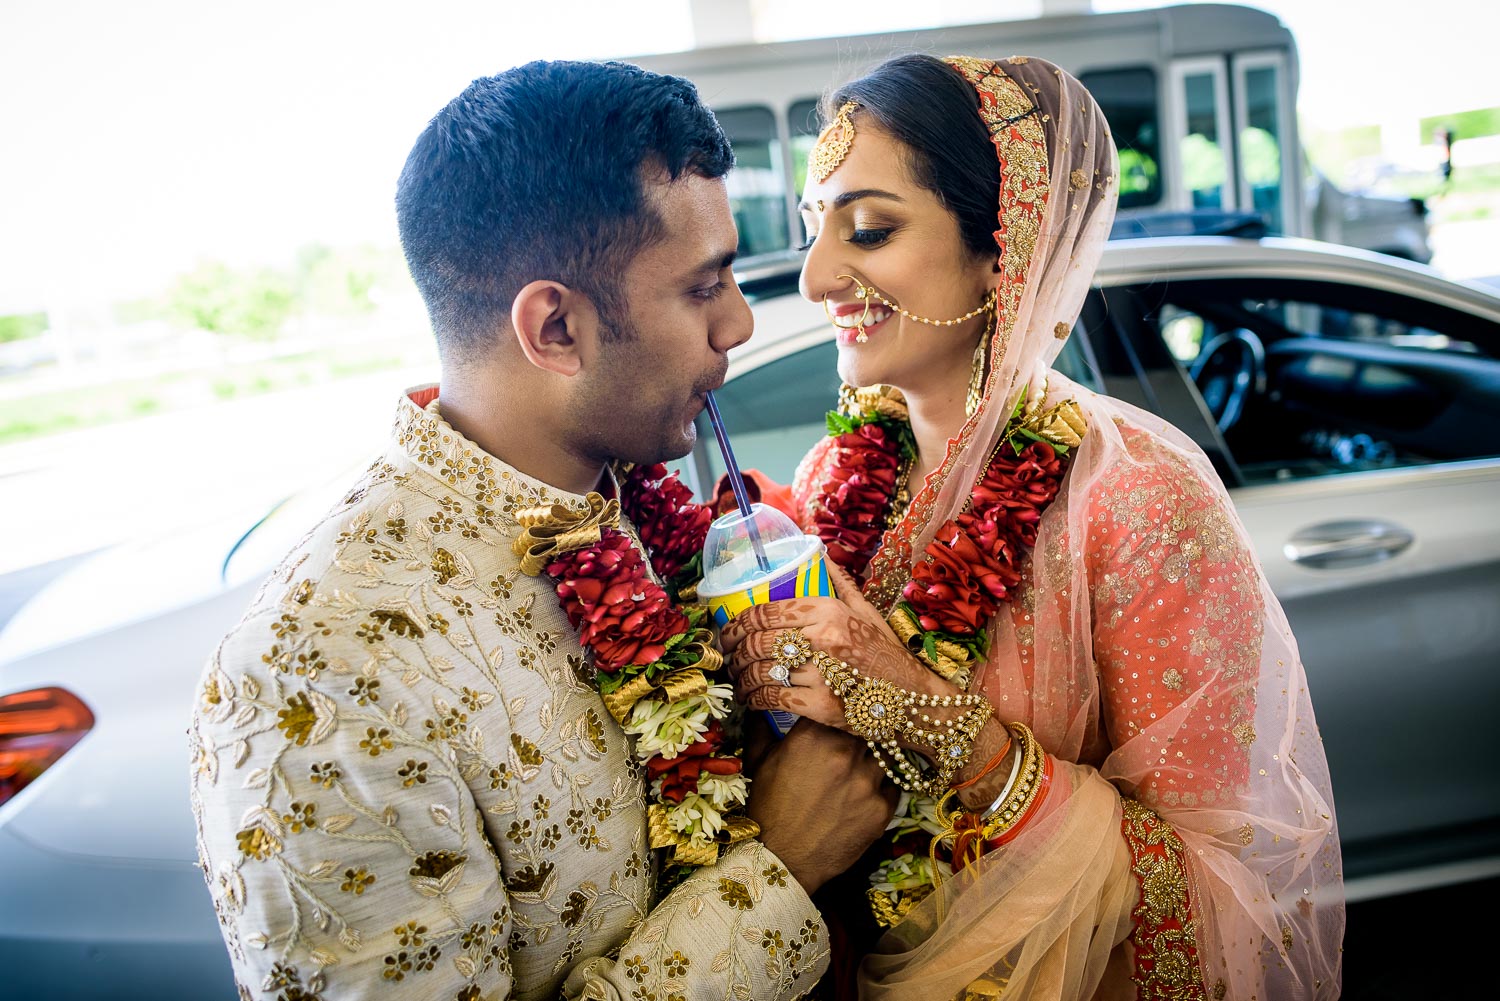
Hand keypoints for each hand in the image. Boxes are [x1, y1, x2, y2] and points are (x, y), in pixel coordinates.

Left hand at [721, 561, 946, 734]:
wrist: (914, 700)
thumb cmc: (888, 656)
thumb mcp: (867, 612)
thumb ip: (840, 584)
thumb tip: (819, 554)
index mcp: (829, 611)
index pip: (767, 612)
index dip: (738, 623)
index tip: (729, 631)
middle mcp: (823, 638)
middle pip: (757, 642)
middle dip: (734, 652)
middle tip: (729, 658)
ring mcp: (821, 673)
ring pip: (761, 671)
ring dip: (741, 678)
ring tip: (738, 681)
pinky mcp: (821, 706)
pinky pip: (773, 699)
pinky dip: (755, 700)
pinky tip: (752, 700)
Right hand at [746, 719, 899, 894]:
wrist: (781, 860)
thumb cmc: (766, 808)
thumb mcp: (758, 762)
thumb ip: (761, 728)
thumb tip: (758, 707)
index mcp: (813, 734)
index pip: (838, 706)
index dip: (839, 711)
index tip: (839, 716)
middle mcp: (844, 751)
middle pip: (866, 726)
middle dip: (859, 734)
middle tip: (851, 746)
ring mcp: (866, 780)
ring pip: (884, 755)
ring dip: (874, 761)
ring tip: (858, 774)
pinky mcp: (882, 808)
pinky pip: (894, 787)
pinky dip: (883, 789)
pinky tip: (865, 797)